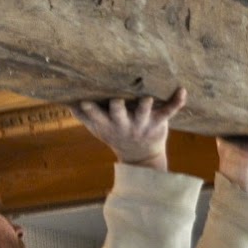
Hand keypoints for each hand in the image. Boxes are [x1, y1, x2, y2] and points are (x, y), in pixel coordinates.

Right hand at [72, 88, 186, 169]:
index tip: (85, 101)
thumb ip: (83, 115)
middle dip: (117, 106)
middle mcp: (125, 124)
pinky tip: (182, 91)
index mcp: (108, 124)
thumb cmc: (115, 135)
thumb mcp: (97, 129)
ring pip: (144, 111)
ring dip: (145, 105)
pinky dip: (177, 102)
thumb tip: (65, 99)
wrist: (141, 157)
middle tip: (116, 98)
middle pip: (119, 113)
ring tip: (147, 97)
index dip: (91, 109)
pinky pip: (169, 111)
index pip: (97, 116)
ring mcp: (143, 123)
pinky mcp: (159, 121)